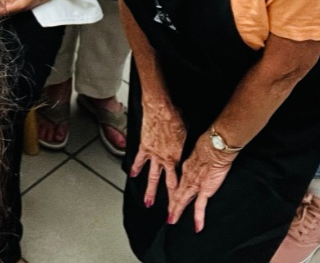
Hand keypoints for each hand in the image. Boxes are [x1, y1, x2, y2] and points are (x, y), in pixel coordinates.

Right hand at [128, 95, 187, 217]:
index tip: (184, 197)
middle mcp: (165, 159)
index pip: (181, 175)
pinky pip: (139, 161)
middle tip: (168, 212)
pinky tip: (132, 176)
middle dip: (168, 199)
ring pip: (152, 177)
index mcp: (177, 156)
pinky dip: (135, 169)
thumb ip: (184, 144)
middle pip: (167, 183)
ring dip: (150, 192)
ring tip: (148, 203)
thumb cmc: (175, 116)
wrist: (160, 108)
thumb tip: (186, 146)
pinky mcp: (144, 147)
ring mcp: (154, 154)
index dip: (183, 187)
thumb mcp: (186, 133)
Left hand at [175, 131, 238, 229]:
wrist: (215, 146)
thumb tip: (202, 155)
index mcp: (187, 166)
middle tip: (167, 213)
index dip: (174, 189)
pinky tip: (197, 227)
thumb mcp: (198, 148)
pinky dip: (198, 218)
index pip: (179, 181)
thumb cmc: (210, 143)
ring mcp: (194, 184)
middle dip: (172, 204)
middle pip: (177, 193)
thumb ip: (198, 155)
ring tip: (172, 220)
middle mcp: (187, 176)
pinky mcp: (204, 190)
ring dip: (176, 211)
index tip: (172, 194)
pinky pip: (199, 207)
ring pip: (182, 200)